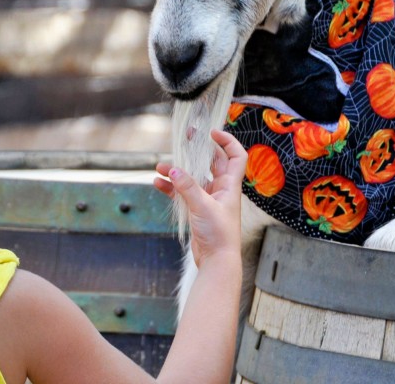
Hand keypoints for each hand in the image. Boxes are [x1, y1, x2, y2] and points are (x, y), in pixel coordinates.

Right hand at [154, 129, 246, 266]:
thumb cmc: (219, 234)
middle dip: (198, 150)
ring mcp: (208, 199)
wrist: (217, 261)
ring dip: (178, 171)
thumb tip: (173, 169)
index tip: (211, 133)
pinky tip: (158, 183)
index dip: (227, 141)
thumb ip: (187, 187)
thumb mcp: (202, 206)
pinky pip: (183, 193)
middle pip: (211, 162)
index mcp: (230, 185)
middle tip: (185, 138)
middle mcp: (221, 189)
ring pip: (193, 178)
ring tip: (160, 166)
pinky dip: (171, 188)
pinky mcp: (197, 210)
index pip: (236, 156)